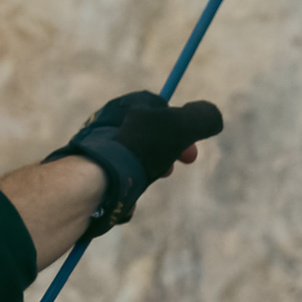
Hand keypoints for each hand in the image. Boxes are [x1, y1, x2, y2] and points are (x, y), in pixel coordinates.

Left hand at [47, 91, 224, 238]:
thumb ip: (203, 118)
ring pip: (134, 164)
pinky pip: (116, 183)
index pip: (163, 111)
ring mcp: (95, 147)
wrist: (92, 180)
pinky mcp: (87, 172)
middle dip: (165, 157)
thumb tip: (213, 117)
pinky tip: (125, 197)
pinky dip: (126, 193)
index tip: (191, 154)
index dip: (184, 132)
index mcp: (128, 104)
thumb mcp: (181, 127)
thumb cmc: (137, 149)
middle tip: (168, 171)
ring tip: (142, 183)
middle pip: (149, 139)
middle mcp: (108, 122)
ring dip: (145, 177)